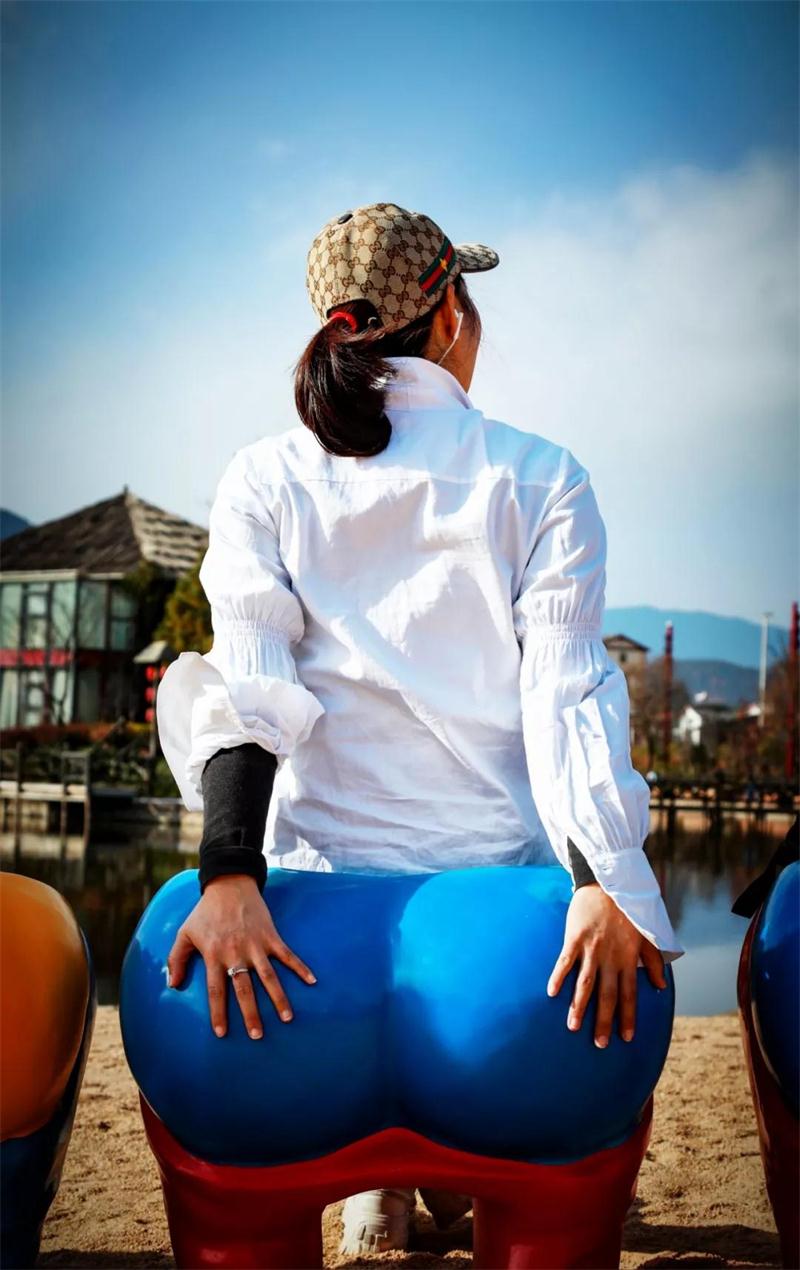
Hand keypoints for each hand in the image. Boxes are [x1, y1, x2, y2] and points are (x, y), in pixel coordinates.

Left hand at [166, 874, 316, 1039]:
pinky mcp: (271, 936)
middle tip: (257, 1035)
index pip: (215, 990)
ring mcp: (255, 945)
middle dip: (251, 1014)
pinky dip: (300, 967)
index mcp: (214, 955)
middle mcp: (236, 953)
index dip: (218, 1012)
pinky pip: (287, 954)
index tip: (222, 1033)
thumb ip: (175, 958)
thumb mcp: (185, 933)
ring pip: (269, 977)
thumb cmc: (205, 912)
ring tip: (287, 1018)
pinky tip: (312, 980)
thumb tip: (171, 985)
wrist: (229, 885)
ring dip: (278, 998)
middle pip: (244, 989)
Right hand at [546, 883, 665, 1047]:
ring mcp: (592, 948)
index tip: (626, 1038)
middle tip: (599, 1044)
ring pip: (585, 983)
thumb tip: (660, 986)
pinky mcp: (575, 937)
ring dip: (579, 1006)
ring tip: (574, 1027)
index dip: (628, 1017)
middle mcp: (611, 957)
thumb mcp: (647, 936)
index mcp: (628, 959)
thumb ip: (653, 962)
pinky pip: (565, 961)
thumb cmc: (627, 911)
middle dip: (603, 1020)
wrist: (609, 883)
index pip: (629, 995)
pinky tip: (552, 993)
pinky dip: (559, 977)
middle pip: (607, 995)